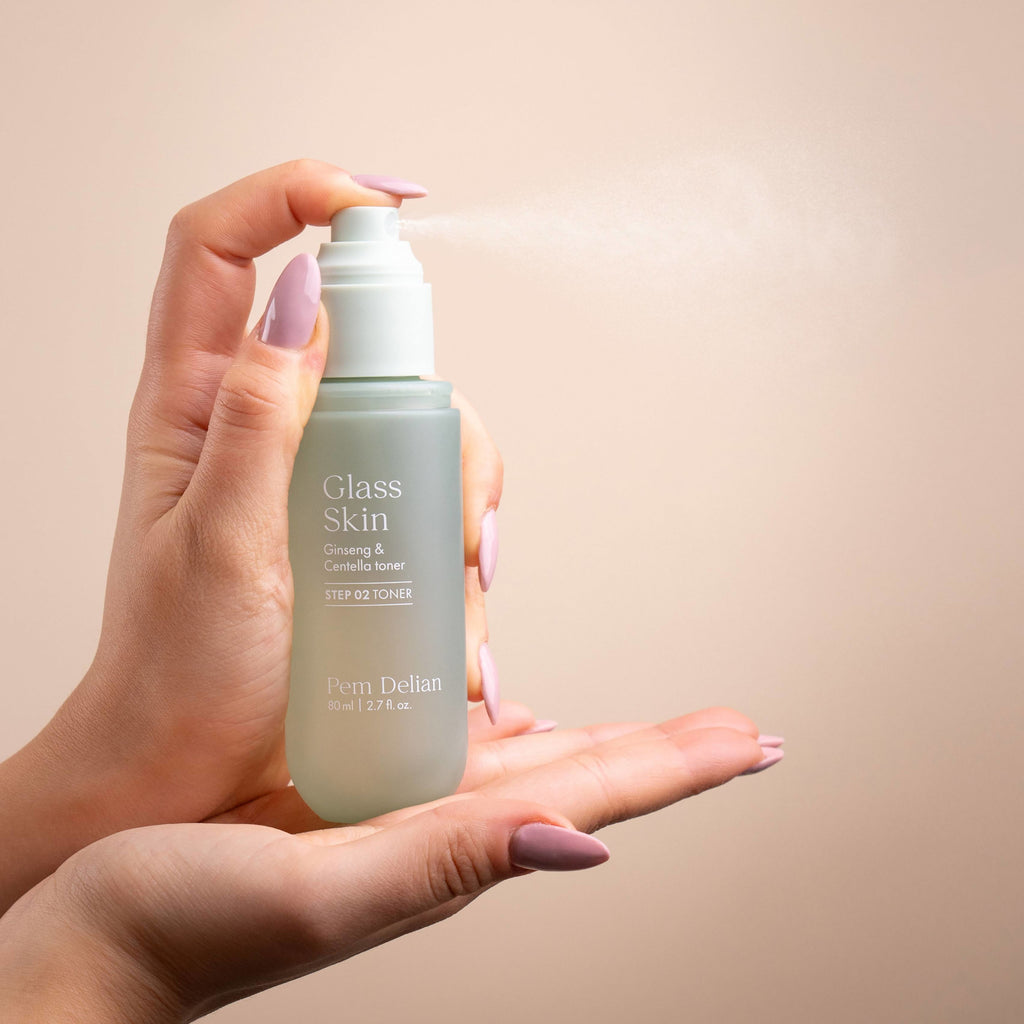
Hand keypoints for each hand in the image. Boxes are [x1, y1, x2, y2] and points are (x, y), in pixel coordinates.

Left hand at [0, 160, 506, 912]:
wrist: (194, 767)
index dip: (294, 193)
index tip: (381, 204)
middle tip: (450, 492)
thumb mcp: (215, 544)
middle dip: (427, 394)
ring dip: (461, 482)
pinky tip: (464, 598)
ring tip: (464, 571)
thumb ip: (255, 418)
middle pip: (360, 333)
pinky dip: (463, 528)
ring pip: (413, 414)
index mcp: (193, 402)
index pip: (222, 248)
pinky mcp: (356, 519)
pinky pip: (428, 485)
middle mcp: (260, 420)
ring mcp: (315, 471)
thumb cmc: (180, 669)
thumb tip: (303, 295)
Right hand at [0, 710, 779, 1022]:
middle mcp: (436, 834)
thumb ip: (443, 865)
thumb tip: (575, 848)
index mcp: (447, 853)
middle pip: (581, 781)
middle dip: (665, 754)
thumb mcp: (323, 895)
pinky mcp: (345, 800)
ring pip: (528, 767)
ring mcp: (393, 818)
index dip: (678, 766)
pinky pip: (448, 754)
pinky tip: (514, 719)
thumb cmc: (184, 932)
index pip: (594, 799)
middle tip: (737, 729)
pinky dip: (502, 734)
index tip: (754, 742)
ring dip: (601, 746)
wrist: (94, 952)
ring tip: (658, 731)